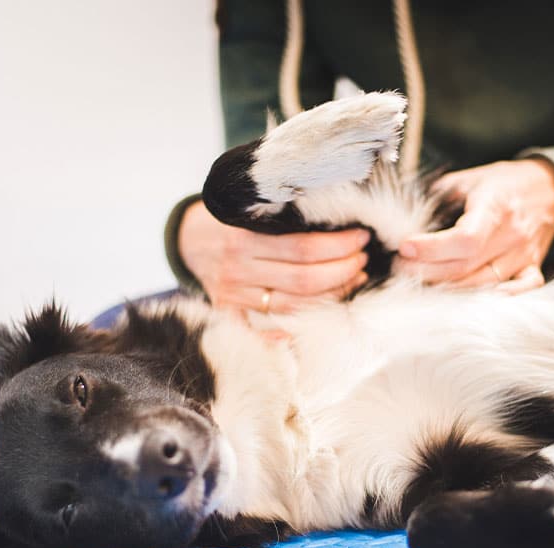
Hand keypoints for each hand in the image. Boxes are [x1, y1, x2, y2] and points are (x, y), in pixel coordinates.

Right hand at [179, 201, 370, 313]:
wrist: (190, 238)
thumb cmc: (230, 219)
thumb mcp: (249, 206)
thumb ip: (282, 212)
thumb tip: (336, 214)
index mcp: (243, 237)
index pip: (302, 248)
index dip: (338, 246)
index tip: (361, 238)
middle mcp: (237, 268)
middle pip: (303, 279)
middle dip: (342, 270)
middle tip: (363, 260)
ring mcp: (232, 294)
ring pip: (292, 305)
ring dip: (330, 295)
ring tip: (354, 280)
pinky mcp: (227, 312)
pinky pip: (256, 331)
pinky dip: (281, 336)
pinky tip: (310, 327)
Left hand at [396, 158, 553, 293]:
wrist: (550, 187)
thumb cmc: (504, 183)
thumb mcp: (471, 177)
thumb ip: (439, 195)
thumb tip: (403, 212)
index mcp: (495, 207)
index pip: (464, 239)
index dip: (432, 249)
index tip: (405, 247)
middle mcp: (512, 235)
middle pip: (466, 266)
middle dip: (426, 271)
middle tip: (400, 267)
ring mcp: (524, 255)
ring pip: (484, 284)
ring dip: (448, 288)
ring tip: (419, 282)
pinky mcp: (532, 267)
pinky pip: (519, 291)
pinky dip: (495, 299)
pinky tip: (467, 300)